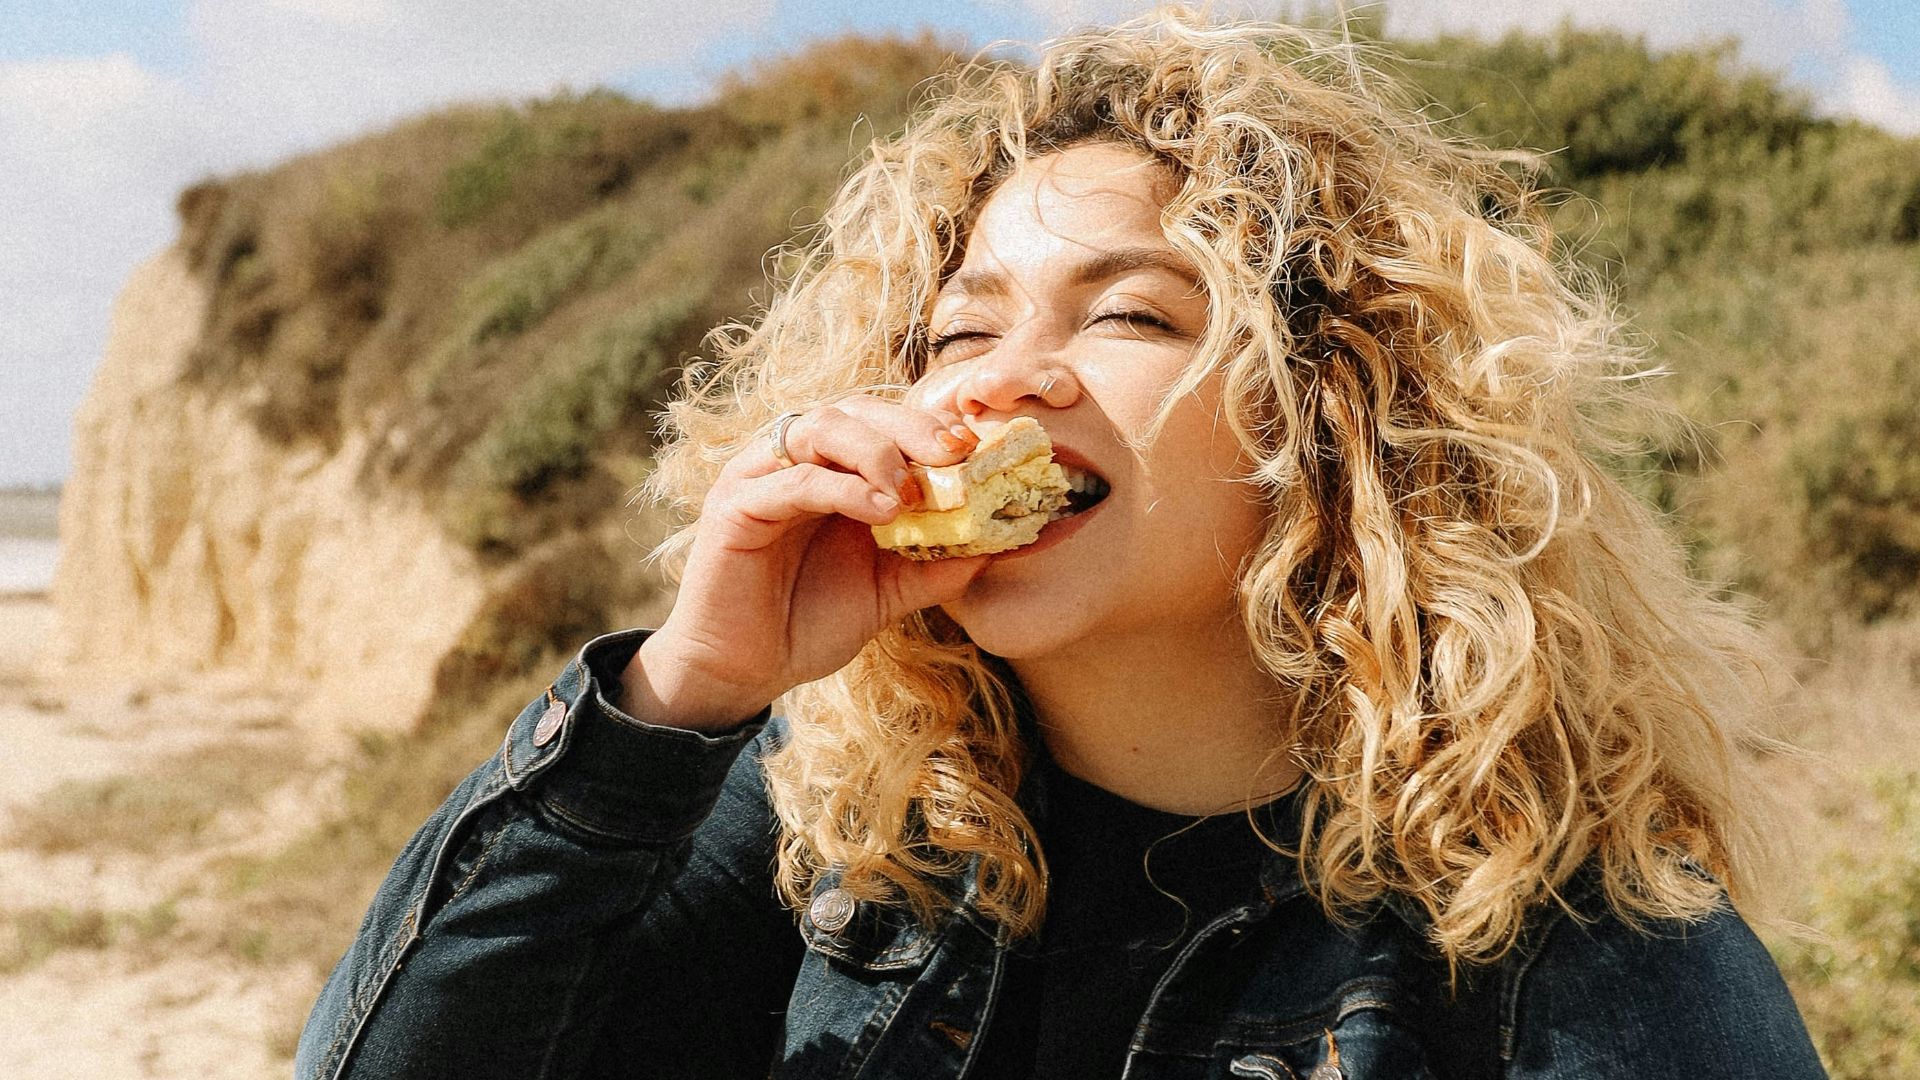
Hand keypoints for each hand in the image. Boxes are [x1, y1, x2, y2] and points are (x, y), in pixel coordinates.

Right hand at [624, 396, 985, 729]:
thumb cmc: (810, 622)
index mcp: (832, 470)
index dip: (931, 426)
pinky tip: (882, 510)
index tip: (978, 447)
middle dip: (911, 426)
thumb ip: (936, 563)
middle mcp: (795, 460)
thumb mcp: (889, 591)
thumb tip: (1000, 542)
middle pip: (855, 410)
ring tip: (911, 488)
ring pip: (820, 427)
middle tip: (956, 452)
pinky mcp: (736, 505)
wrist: (744, 670)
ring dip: (876, 449)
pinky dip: (841, 487)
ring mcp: (761, 476)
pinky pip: (793, 480)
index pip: (884, 422)